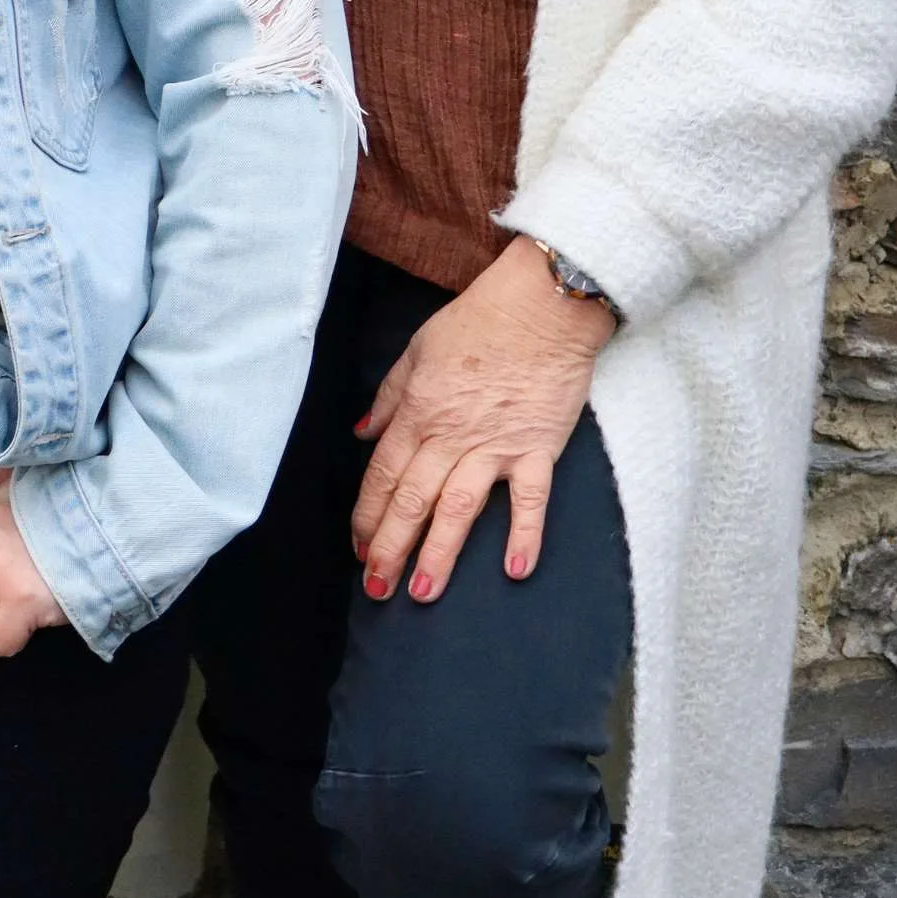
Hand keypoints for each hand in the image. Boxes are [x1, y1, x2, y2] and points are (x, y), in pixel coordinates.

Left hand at [350, 236, 613, 604]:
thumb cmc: (477, 322)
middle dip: (391, 547)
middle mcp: (452, 436)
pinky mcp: (537, 448)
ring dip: (440, 552)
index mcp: (419, 413)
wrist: (539, 306)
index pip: (384, 474)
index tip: (358, 547)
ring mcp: (496, 445)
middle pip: (413, 500)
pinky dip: (524, 534)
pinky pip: (531, 499)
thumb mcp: (416, 349)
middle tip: (377, 589)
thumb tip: (362, 433)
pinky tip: (515, 571)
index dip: (368, 515)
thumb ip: (389, 396)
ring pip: (459, 507)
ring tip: (423, 591)